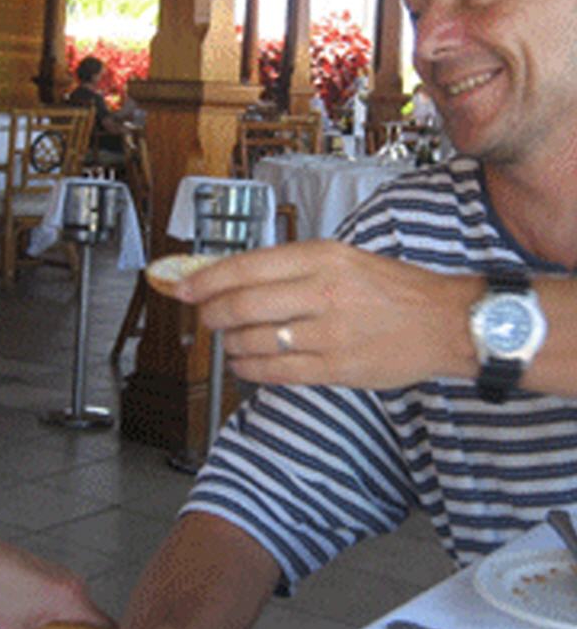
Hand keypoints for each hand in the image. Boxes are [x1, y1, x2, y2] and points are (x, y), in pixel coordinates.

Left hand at [175, 240, 480, 389]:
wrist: (444, 321)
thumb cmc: (394, 289)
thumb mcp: (343, 258)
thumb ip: (292, 267)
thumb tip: (236, 277)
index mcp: (322, 257)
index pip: (246, 266)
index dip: (206, 279)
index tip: (183, 287)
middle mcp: (322, 292)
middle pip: (241, 304)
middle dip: (211, 313)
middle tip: (204, 317)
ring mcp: (328, 333)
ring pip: (254, 340)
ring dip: (229, 343)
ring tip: (230, 341)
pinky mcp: (335, 368)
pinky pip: (276, 371)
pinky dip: (249, 368)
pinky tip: (245, 362)